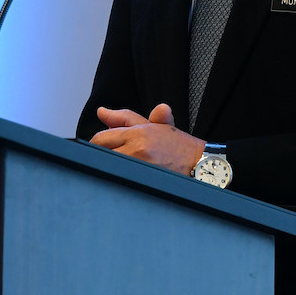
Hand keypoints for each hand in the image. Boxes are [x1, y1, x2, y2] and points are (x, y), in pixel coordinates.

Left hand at [89, 103, 205, 174]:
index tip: (100, 147)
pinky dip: (120, 179)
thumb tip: (101, 112)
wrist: (198, 163)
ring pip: (111, 168)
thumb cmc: (177, 145)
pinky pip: (122, 181)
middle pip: (102, 155)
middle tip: (110, 156)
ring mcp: (140, 167)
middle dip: (102, 155)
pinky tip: (126, 178)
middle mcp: (137, 149)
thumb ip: (124, 117)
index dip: (97, 143)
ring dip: (110, 167)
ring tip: (119, 167)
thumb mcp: (153, 124)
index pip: (101, 138)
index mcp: (137, 133)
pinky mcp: (145, 182)